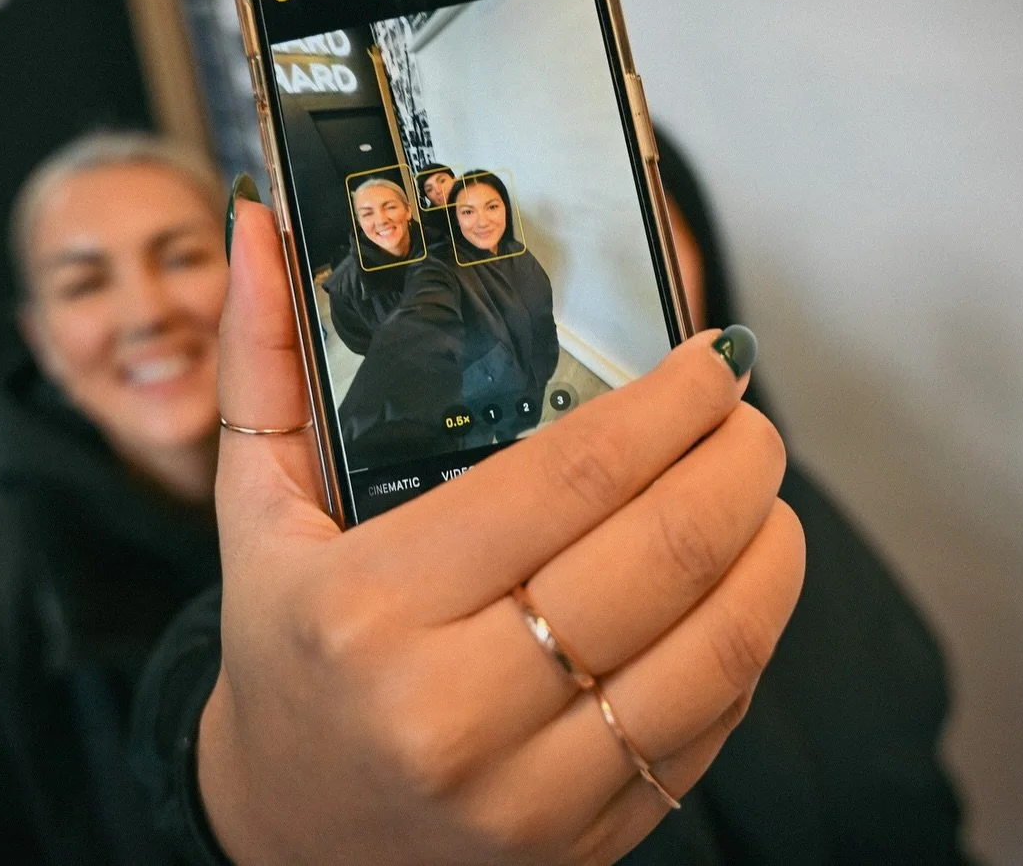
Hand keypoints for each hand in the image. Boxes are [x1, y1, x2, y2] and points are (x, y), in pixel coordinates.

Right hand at [199, 200, 803, 864]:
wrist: (292, 835)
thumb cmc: (285, 652)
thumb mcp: (254, 507)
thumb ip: (261, 358)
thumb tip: (258, 219)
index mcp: (368, 608)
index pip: (567, 477)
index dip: (667, 404)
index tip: (712, 358)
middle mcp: (450, 709)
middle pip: (659, 554)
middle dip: (737, 462)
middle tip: (748, 414)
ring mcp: (525, 793)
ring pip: (712, 647)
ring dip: (768, 549)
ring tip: (762, 491)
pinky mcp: (580, 844)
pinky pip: (705, 726)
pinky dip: (744, 640)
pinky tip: (736, 587)